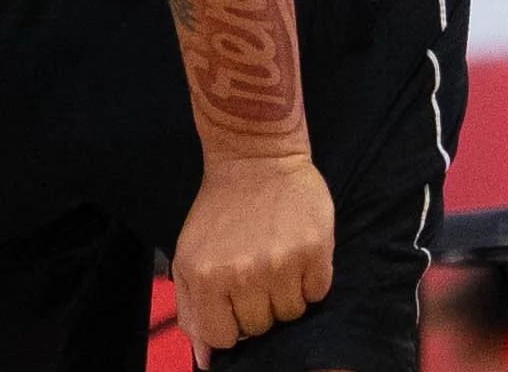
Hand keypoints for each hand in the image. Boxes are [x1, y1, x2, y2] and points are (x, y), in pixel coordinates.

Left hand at [172, 152, 333, 368]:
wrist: (254, 156)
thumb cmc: (220, 210)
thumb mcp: (189, 255)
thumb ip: (192, 310)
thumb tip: (207, 362)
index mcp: (206, 276)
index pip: (223, 338)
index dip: (229, 321)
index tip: (231, 296)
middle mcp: (243, 274)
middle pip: (260, 328)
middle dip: (257, 305)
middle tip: (253, 267)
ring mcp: (281, 264)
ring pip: (292, 315)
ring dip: (285, 292)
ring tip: (273, 255)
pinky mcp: (315, 251)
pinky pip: (318, 294)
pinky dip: (310, 278)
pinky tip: (294, 249)